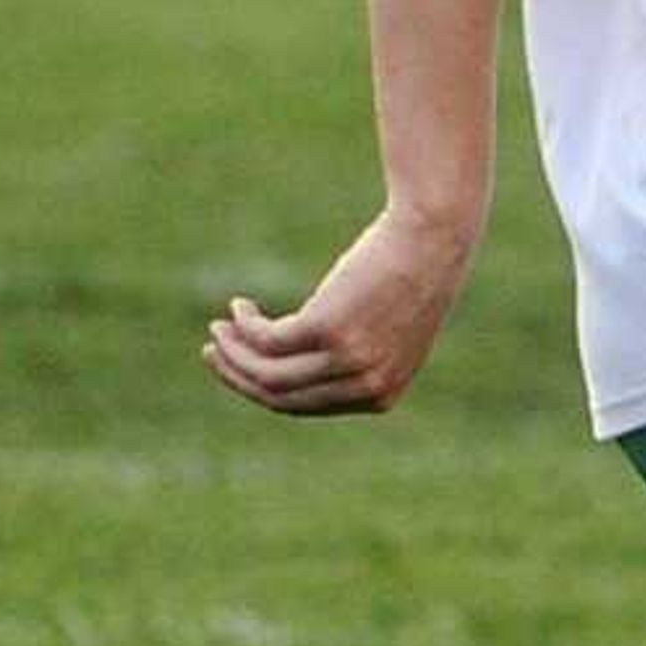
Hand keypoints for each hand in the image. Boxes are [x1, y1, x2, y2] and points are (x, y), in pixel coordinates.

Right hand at [202, 206, 477, 416]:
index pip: (305, 407)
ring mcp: (348, 360)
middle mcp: (366, 386)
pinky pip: (266, 339)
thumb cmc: (410, 279)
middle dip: (237, 375)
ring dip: (232, 352)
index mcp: (381, 396)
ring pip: (266, 372)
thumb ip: (352, 359)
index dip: (264, 388)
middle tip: (213, 349)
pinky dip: (245, 324)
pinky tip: (240, 305)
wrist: (432, 238)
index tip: (240, 365)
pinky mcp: (327, 329)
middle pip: (279, 396)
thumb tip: (293, 367)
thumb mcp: (385, 332)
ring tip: (218, 326)